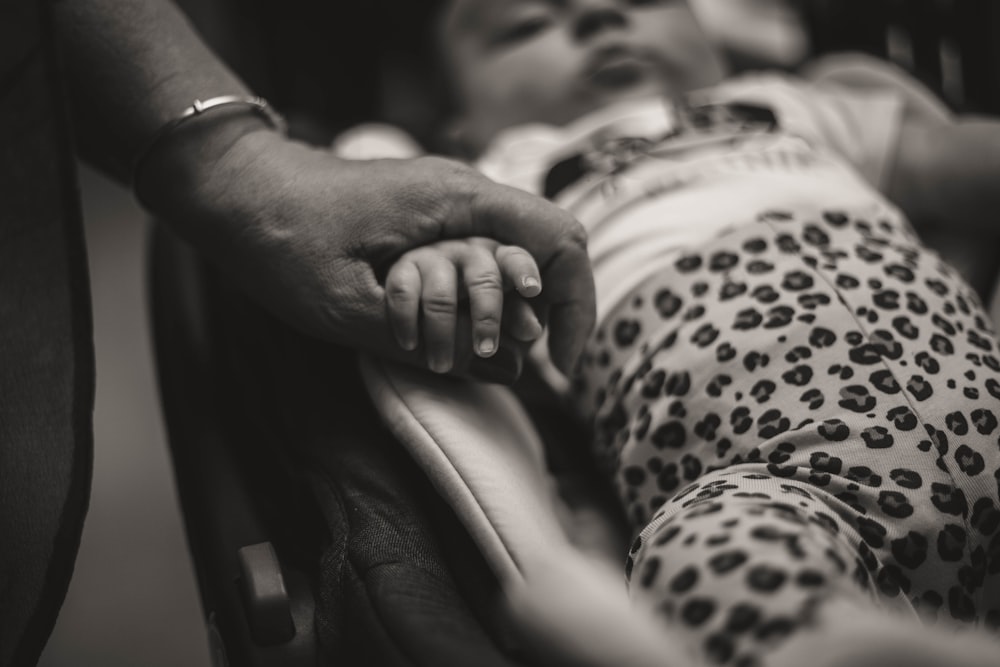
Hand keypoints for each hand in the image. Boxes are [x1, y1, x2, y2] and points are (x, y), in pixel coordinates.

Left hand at [139, 126, 594, 381]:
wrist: (234, 189)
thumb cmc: (281, 240)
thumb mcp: (353, 308)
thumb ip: (436, 341)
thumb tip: (511, 371)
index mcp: (458, 201)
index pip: (560, 243)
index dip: (575, 308)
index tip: (560, 365)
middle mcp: (465, 193)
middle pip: (548, 249)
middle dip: (550, 314)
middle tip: (535, 370)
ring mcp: (449, 202)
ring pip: (517, 254)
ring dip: (513, 310)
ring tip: (493, 359)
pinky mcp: (430, 216)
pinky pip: (485, 253)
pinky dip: (489, 296)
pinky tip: (468, 334)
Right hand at [385, 238, 543, 373]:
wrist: (425, 313)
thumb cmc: (474, 314)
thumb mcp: (503, 322)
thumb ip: (517, 323)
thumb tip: (532, 330)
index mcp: (500, 261)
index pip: (516, 261)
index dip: (524, 273)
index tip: (533, 290)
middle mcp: (469, 254)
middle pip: (483, 280)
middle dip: (486, 318)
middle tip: (486, 351)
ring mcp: (434, 257)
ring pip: (441, 295)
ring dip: (441, 334)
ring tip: (441, 366)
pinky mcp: (402, 269)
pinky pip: (403, 293)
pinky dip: (406, 322)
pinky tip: (410, 345)